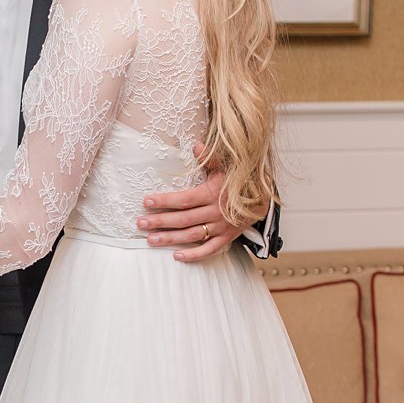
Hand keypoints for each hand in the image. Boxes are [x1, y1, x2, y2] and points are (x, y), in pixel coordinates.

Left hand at [138, 144, 241, 262]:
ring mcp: (221, 227)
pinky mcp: (227, 238)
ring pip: (193, 235)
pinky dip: (194, 255)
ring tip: (151, 240)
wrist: (263, 199)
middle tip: (140, 223)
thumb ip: (210, 158)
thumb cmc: (238, 181)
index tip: (146, 202)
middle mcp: (215, 212)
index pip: (184, 199)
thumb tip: (196, 145)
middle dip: (160, 221)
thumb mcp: (226, 167)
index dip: (165, 201)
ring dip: (171, 239)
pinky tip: (177, 257)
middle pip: (183, 219)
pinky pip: (209, 250)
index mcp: (212, 193)